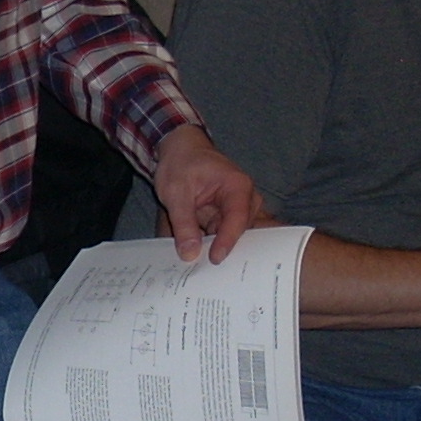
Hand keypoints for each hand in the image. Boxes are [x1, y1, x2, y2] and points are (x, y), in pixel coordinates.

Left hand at [152, 125, 260, 261]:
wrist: (179, 150)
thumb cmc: (180, 163)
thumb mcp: (176, 192)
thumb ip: (183, 223)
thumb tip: (190, 254)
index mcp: (237, 186)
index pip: (237, 219)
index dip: (227, 241)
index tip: (215, 259)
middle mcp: (245, 198)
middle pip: (240, 231)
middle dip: (224, 248)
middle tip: (209, 270)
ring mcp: (237, 208)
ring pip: (231, 236)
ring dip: (216, 247)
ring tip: (202, 265)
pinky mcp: (226, 216)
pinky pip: (222, 234)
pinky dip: (210, 243)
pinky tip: (199, 256)